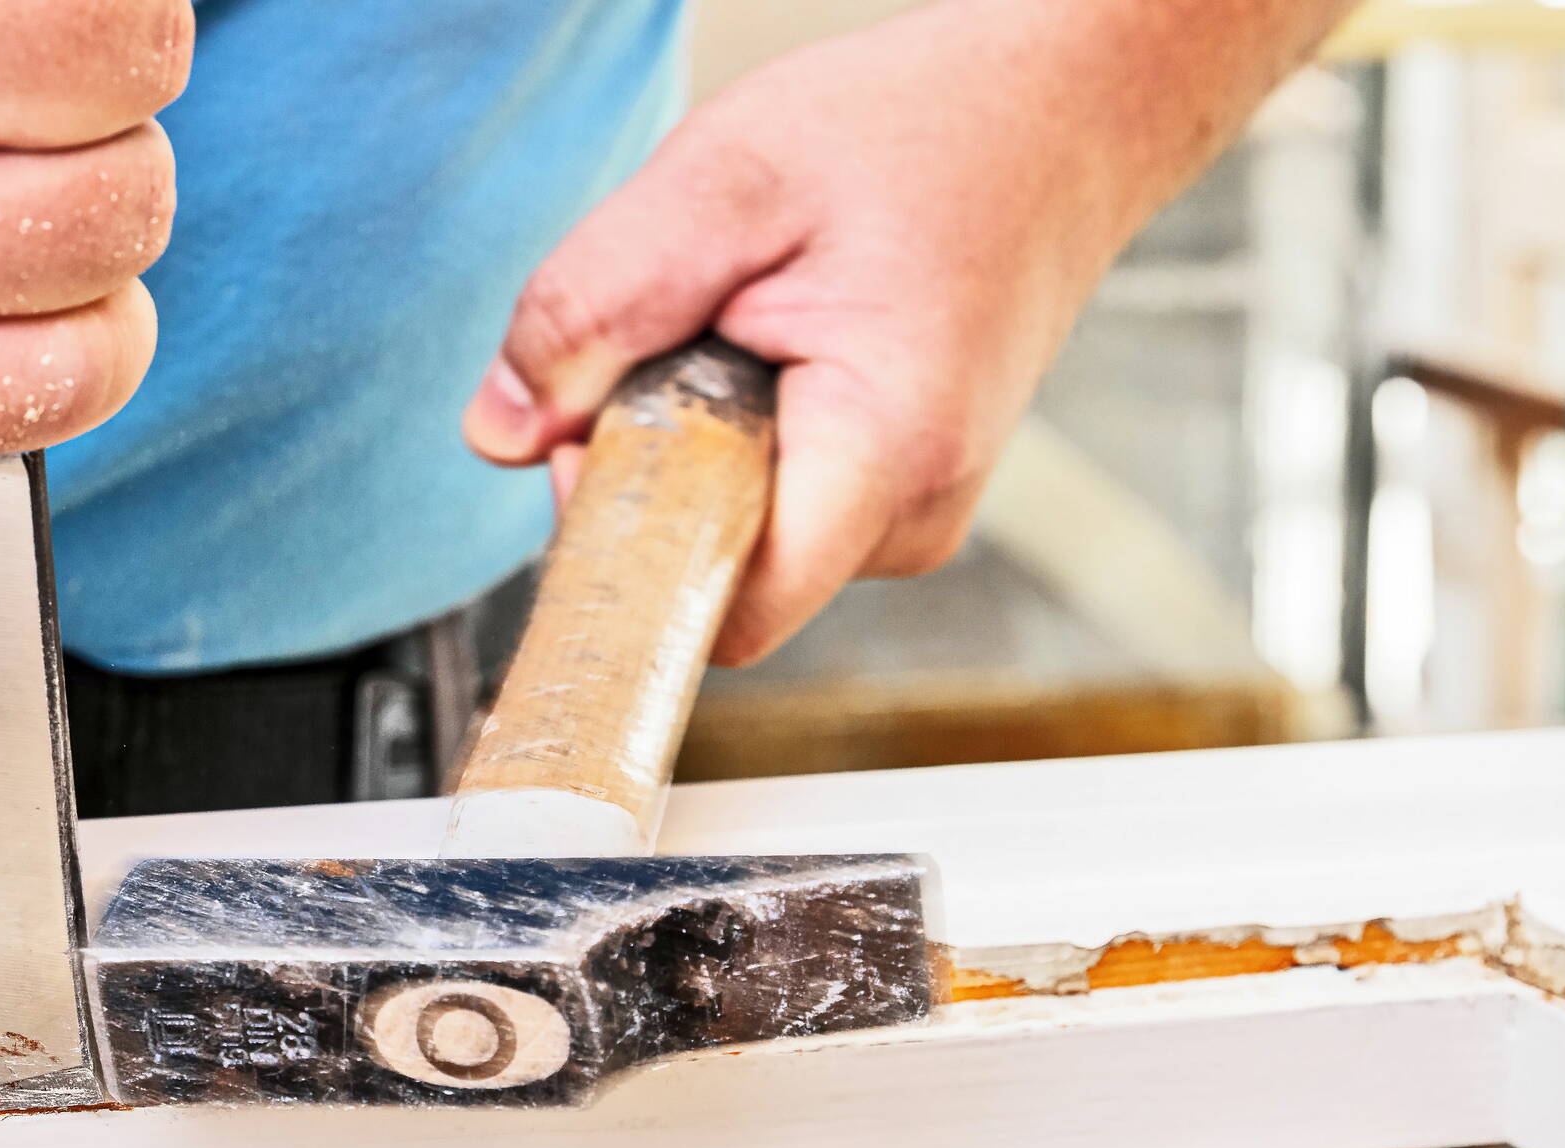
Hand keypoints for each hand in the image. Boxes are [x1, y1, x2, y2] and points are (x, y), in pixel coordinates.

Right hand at [0, 0, 188, 451]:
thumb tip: (101, 20)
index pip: (118, 27)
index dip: (112, 21)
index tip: (60, 21)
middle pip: (133, 134)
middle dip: (95, 100)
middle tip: (10, 88)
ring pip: (117, 245)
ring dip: (91, 204)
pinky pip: (69, 388)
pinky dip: (93, 338)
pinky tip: (35, 287)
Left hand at [463, 0, 1344, 664]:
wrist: (1063, 114)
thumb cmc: (923, 132)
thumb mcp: (725, 181)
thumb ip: (596, 303)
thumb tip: (501, 430)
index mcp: (883, 454)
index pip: (722, 615)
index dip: (624, 552)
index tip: (589, 453)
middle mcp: (913, 516)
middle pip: (713, 572)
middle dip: (648, 471)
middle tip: (673, 334)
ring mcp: (915, 517)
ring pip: (738, 539)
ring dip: (693, 446)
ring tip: (750, 320)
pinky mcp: (902, 500)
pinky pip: (775, 506)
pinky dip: (738, 436)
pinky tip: (779, 345)